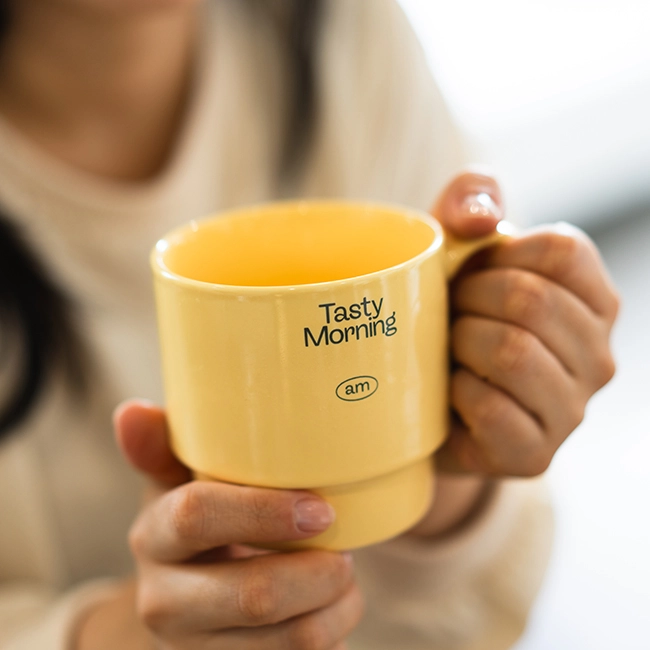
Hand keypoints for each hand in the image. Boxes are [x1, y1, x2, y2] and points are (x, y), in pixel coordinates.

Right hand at [76, 402, 362, 649]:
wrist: (195, 588)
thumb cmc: (206, 515)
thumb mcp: (182, 478)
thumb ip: (162, 445)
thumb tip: (131, 411)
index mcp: (154, 536)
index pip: (197, 516)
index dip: (265, 512)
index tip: (321, 509)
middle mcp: (164, 600)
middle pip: (255, 597)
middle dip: (319, 573)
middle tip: (347, 553)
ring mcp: (198, 648)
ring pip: (292, 641)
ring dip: (337, 606)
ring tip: (344, 577)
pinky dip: (333, 636)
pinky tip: (330, 609)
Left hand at [434, 172, 618, 475]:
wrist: (427, 395)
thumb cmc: (450, 311)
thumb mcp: (456, 242)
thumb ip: (471, 198)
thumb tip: (481, 217)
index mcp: (593, 299)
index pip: (563, 252)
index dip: (498, 253)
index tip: (470, 270)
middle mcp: (598, 355)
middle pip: (532, 300)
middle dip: (469, 298)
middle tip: (450, 312)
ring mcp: (572, 410)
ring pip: (513, 352)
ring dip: (461, 342)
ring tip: (452, 348)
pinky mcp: (536, 454)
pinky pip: (493, 409)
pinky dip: (457, 392)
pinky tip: (453, 390)